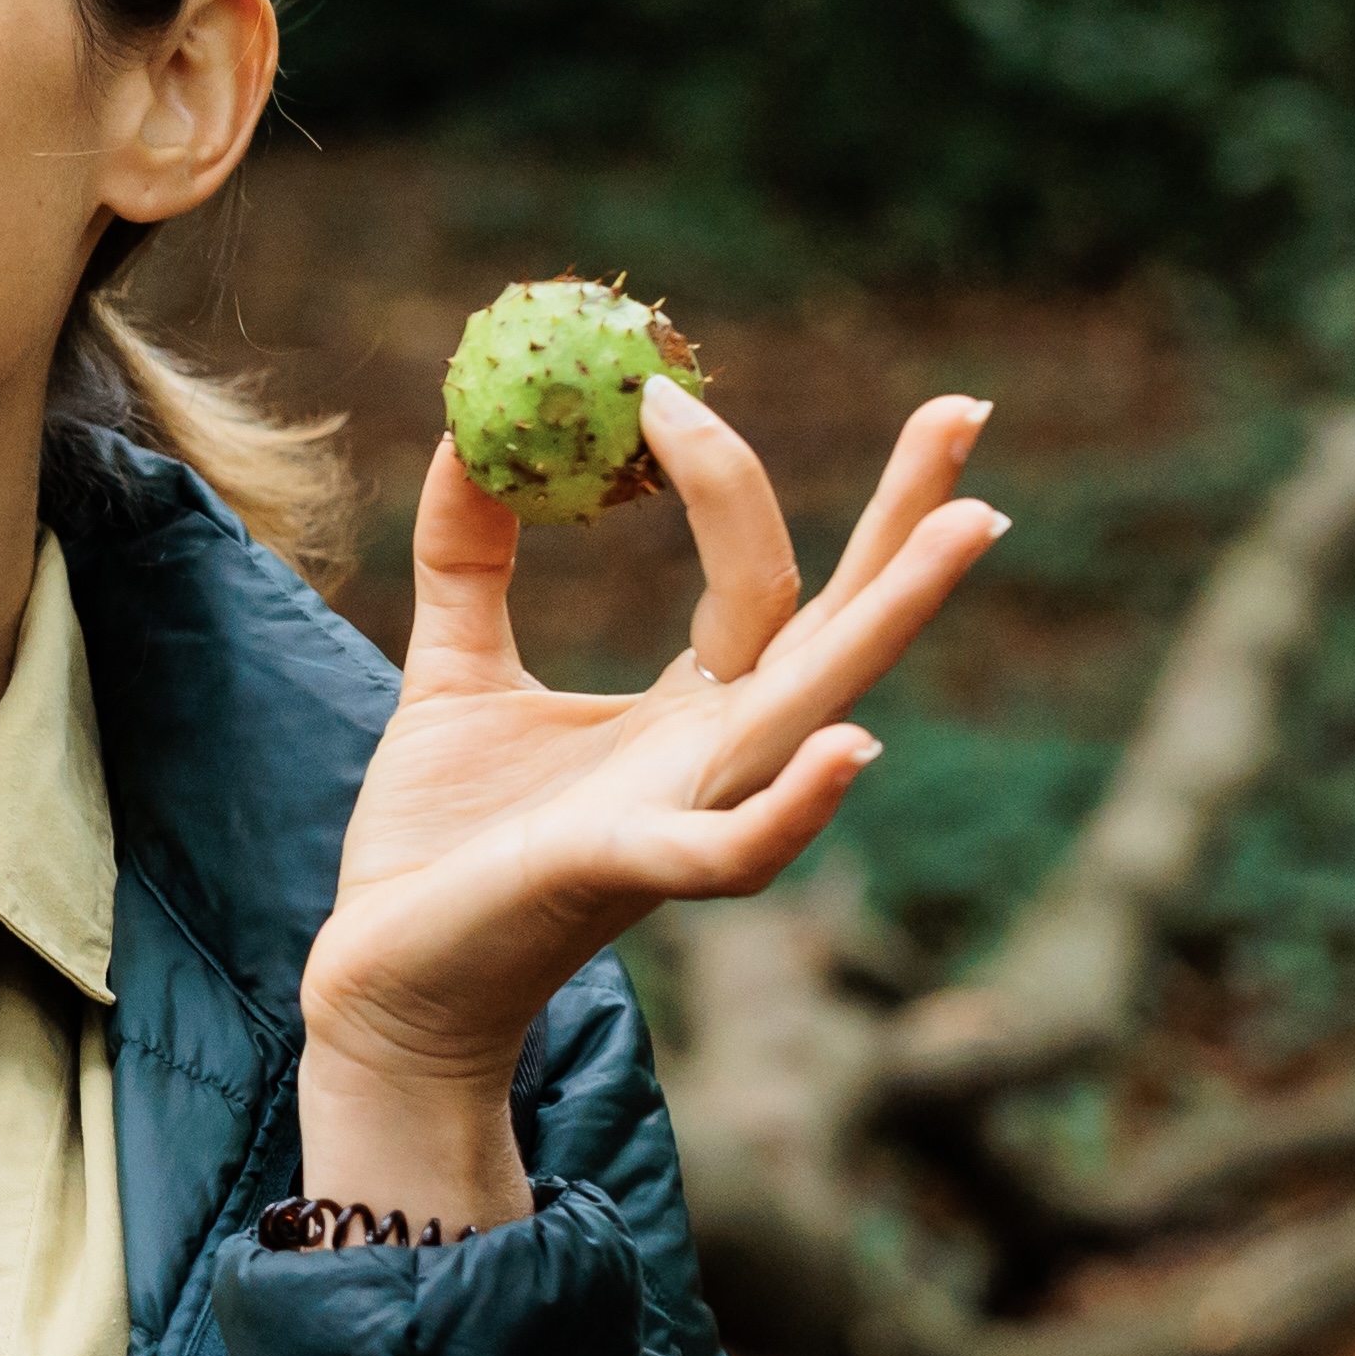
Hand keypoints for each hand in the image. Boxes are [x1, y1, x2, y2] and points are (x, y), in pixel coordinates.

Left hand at [295, 380, 1005, 1226]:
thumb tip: (468, 437)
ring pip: (812, 706)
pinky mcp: (627, 872)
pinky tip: (852, 743)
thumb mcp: (454, 674)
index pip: (766, 578)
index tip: (666, 382)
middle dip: (908, 523)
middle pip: (836, 624)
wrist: (380, 973)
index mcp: (689, 709)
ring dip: (894, 619)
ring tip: (974, 527)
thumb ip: (471, 564)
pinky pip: (735, 847)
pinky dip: (797, 804)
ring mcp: (685, 813)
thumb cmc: (438, 844)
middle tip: (967, 409)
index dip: (736, 473)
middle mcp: (715, 755)